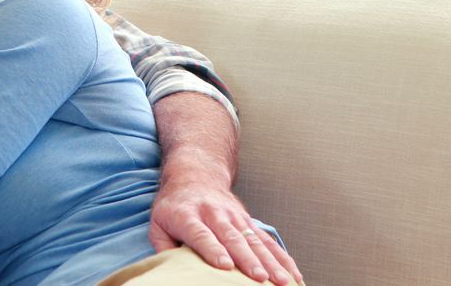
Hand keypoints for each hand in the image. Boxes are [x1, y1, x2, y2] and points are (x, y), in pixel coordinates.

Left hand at [149, 178, 303, 284]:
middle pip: (232, 238)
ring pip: (254, 240)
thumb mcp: (158, 223)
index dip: (212, 250)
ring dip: (270, 262)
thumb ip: (163, 247)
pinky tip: (292, 274)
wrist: (196, 175)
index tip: (224, 266)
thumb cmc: (173, 206)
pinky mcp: (248, 221)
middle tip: (259, 278)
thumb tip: (172, 269)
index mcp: (188, 215)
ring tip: (282, 281)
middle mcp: (214, 214)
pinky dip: (282, 258)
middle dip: (247, 259)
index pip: (201, 234)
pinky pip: (268, 241)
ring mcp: (235, 216)